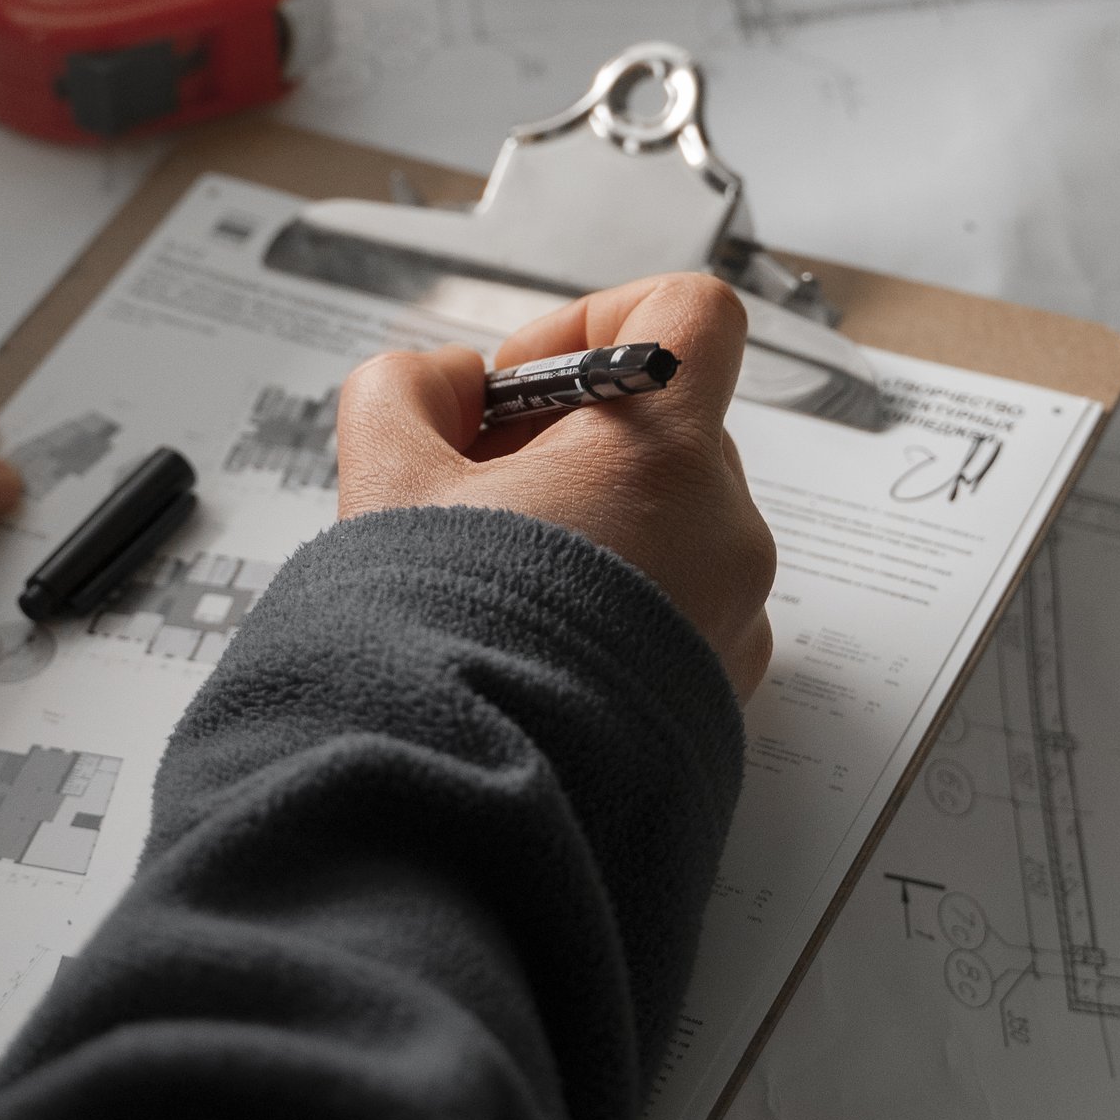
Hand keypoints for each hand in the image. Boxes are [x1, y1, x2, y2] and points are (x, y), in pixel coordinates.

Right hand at [335, 271, 778, 695]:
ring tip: (498, 579)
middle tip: (477, 492)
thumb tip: (448, 384)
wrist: (464, 805)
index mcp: (663, 456)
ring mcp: (734, 614)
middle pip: (665, 426)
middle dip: (569, 441)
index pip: (691, 314)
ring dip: (592, 525)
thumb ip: (407, 388)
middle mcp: (724, 530)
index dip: (600, 320)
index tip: (527, 381)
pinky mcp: (720, 686)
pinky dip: (617, 600)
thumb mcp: (384, 475)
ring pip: (669, 520)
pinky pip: (678, 602)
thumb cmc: (438, 644)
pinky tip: (532, 639)